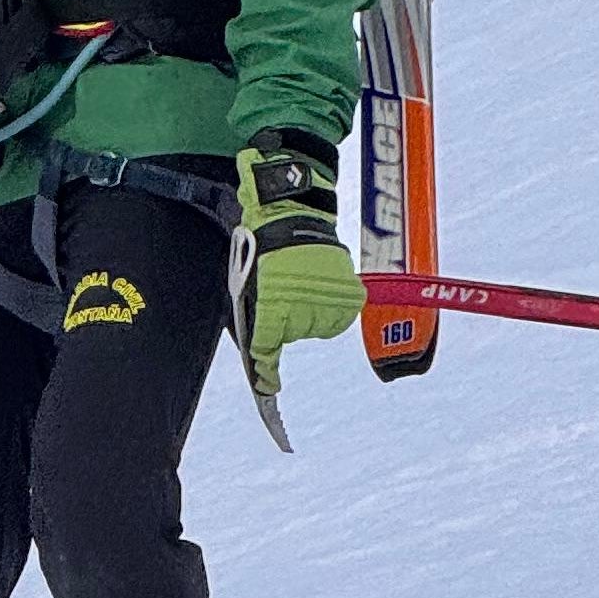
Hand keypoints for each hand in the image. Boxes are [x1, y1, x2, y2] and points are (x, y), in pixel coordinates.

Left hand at [233, 132, 367, 397]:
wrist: (290, 212)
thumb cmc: (261, 247)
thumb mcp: (248, 284)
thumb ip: (256, 322)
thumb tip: (260, 360)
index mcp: (274, 302)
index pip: (269, 347)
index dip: (266, 370)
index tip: (267, 386)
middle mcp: (304, 305)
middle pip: (293, 335)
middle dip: (285, 320)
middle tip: (280, 290)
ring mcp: (330, 300)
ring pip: (315, 327)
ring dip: (307, 312)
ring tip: (299, 282)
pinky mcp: (350, 295)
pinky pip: (336, 317)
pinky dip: (328, 307)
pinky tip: (318, 285)